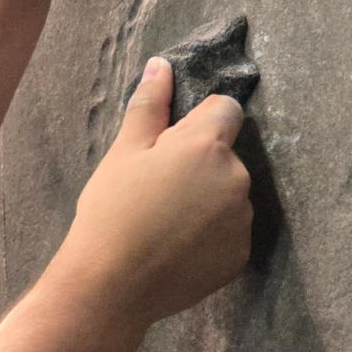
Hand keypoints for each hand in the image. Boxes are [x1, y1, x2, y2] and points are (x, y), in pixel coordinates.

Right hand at [52, 56, 251, 327]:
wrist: (110, 285)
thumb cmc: (110, 212)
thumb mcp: (122, 154)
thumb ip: (149, 107)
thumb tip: (161, 67)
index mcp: (206, 145)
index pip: (224, 109)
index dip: (197, 121)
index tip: (168, 144)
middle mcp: (236, 178)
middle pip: (225, 157)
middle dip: (198, 165)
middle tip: (154, 190)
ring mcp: (241, 220)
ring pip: (227, 196)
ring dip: (205, 201)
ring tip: (162, 224)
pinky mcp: (239, 256)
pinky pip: (227, 234)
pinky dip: (207, 236)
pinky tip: (173, 248)